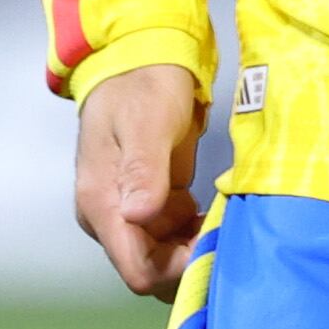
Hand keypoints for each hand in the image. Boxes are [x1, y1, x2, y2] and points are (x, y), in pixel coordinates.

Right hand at [74, 61, 206, 300]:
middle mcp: (110, 217)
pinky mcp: (148, 204)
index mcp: (103, 203)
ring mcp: (128, 212)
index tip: (212, 247)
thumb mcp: (147, 122)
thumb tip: (137, 215)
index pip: (137, 269)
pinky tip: (213, 212)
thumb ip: (143, 170)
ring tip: (223, 220)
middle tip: (225, 234)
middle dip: (189, 262)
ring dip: (194, 249)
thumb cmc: (143, 84)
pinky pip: (171, 238)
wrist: (139, 57)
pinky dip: (194, 233)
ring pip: (164, 258)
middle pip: (151, 271)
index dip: (177, 270)